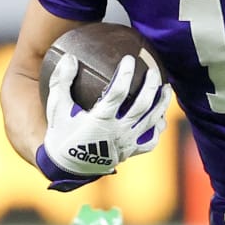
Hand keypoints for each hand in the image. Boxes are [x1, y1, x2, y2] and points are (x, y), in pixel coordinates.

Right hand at [36, 54, 171, 190]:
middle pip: (141, 105)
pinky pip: (149, 142)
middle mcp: (117, 132)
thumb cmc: (61, 134)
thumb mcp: (57, 107)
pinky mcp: (129, 152)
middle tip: (153, 71)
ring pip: (150, 122)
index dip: (125, 74)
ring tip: (167, 88)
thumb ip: (61, 81)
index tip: (129, 59)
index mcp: (100, 120)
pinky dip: (157, 130)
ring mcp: (126, 143)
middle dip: (150, 86)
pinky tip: (160, 118)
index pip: (118, 92)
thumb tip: (68, 57)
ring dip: (161, 104)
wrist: (66, 167)